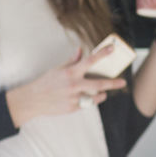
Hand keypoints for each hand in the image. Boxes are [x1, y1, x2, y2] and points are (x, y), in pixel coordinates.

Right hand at [6, 46, 126, 128]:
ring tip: (103, 92)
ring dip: (101, 94)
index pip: (90, 60)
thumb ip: (71, 61)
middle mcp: (73, 85)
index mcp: (70, 72)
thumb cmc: (46, 82)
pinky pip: (87, 104)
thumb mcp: (58, 69)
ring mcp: (74, 98)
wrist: (33, 100)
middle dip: (113, 83)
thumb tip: (80, 49)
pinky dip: (89, 100)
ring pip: (95, 96)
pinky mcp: (72, 108)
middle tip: (123, 82)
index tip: (113, 48)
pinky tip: (86, 98)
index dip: (102, 54)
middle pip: (99, 83)